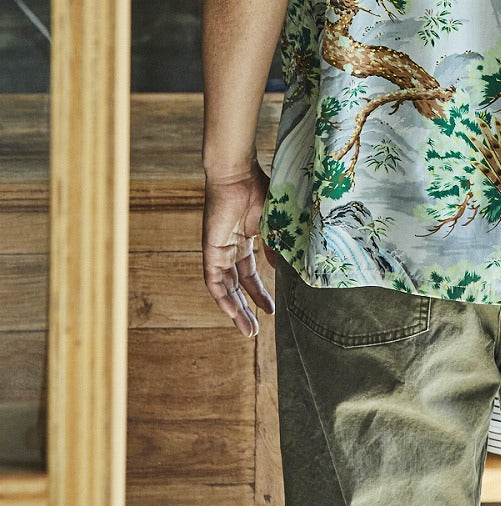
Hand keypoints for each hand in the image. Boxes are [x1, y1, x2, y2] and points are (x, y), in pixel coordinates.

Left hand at [202, 158, 275, 335]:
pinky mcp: (210, 251)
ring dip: (236, 310)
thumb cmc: (258, 188)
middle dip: (247, 308)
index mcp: (246, 239)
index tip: (272, 310)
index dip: (260, 292)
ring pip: (225, 288)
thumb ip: (277, 245)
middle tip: (256, 330)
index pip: (250, 273)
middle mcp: (230, 248)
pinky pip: (214, 281)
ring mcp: (219, 250)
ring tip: (249, 331)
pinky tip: (233, 313)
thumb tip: (284, 268)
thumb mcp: (274, 223)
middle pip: (237, 285)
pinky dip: (222, 298)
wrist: (237, 174)